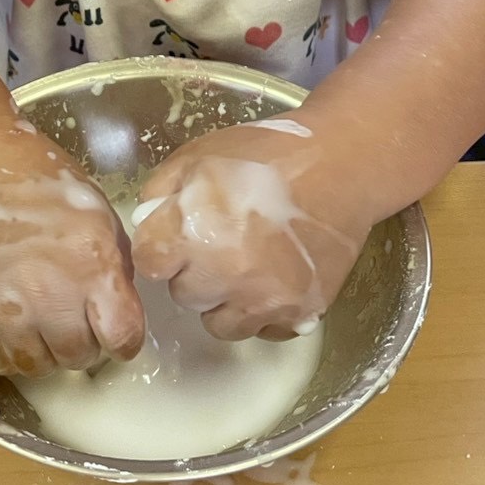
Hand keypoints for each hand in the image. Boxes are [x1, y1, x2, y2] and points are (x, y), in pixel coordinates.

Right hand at [0, 131, 144, 377]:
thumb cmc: (45, 189)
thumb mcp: (100, 218)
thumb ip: (116, 270)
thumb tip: (121, 314)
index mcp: (93, 264)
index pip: (123, 339)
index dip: (123, 339)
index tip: (114, 329)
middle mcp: (50, 294)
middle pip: (80, 358)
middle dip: (84, 342)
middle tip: (74, 316)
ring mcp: (6, 309)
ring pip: (38, 367)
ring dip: (46, 350)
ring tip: (42, 319)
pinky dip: (9, 351)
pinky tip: (13, 322)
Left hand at [131, 118, 371, 341]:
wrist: (339, 163)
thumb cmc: (265, 153)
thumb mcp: (197, 156)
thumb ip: (159, 194)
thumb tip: (145, 227)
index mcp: (192, 229)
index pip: (148, 264)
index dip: (161, 247)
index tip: (176, 235)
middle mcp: (225, 271)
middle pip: (183, 296)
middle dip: (194, 271)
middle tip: (220, 239)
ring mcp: (264, 298)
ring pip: (220, 323)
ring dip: (225, 298)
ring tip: (246, 260)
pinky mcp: (299, 311)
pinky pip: (263, 330)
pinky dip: (262, 310)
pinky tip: (272, 275)